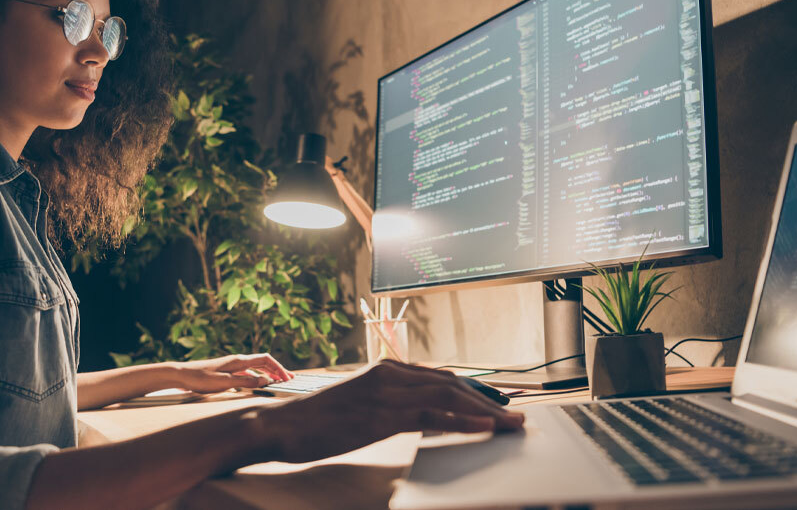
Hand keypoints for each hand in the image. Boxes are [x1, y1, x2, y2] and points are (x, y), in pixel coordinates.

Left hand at [170, 354, 295, 393]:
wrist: (181, 375)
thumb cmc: (201, 378)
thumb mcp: (225, 383)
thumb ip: (245, 382)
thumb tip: (265, 380)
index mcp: (239, 361)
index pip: (265, 359)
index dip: (278, 367)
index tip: (287, 377)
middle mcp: (237, 361)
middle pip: (263, 362)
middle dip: (277, 369)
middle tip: (290, 378)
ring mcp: (232, 366)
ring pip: (256, 367)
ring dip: (268, 373)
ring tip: (278, 380)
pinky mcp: (227, 372)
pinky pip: (247, 373)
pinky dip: (257, 377)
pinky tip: (259, 383)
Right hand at [254, 360, 524, 462]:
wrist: (281, 425)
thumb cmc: (316, 421)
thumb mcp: (359, 407)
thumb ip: (388, 404)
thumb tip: (417, 415)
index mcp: (386, 370)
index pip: (441, 377)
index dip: (474, 391)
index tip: (498, 404)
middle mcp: (390, 374)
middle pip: (452, 384)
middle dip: (488, 400)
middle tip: (515, 416)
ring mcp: (386, 392)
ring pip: (448, 396)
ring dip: (485, 410)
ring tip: (510, 424)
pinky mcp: (381, 413)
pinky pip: (431, 414)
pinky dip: (462, 419)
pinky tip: (484, 425)